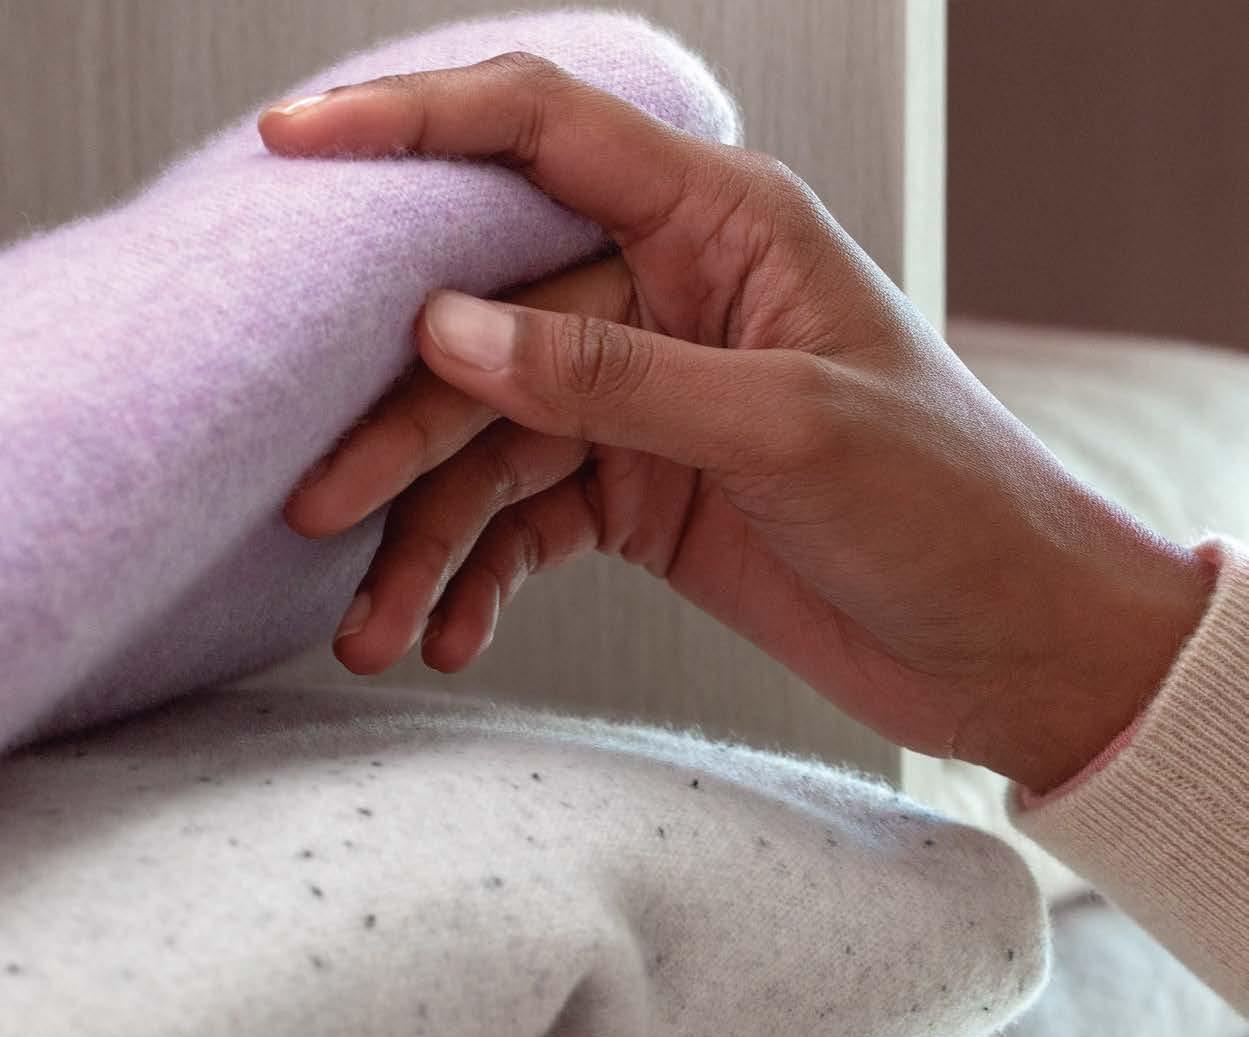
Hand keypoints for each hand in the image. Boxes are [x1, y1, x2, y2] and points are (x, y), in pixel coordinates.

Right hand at [261, 56, 1209, 794]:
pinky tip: (451, 635)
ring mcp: (648, 406)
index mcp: (723, 228)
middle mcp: (669, 302)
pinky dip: (484, 580)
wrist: (1006, 644)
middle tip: (319, 504)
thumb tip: (451, 329)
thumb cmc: (946, 505)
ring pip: (495, 450)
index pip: (544, 138)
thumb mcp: (786, 428)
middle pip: (488, 334)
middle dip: (400, 428)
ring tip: (374, 625)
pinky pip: (530, 527)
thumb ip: (616, 377)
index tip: (293, 150)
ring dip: (428, 539)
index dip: (411, 129)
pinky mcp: (641, 499)